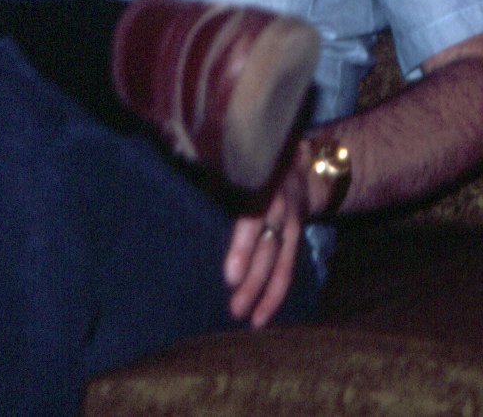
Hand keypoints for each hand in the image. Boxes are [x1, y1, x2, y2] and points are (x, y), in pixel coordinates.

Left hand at [223, 158, 309, 327]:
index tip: (230, 276)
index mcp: (261, 186)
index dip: (244, 249)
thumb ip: (217, 184)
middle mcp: (279, 205)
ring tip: (250, 320)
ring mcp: (291, 222)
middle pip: (267, 247)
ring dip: (266, 293)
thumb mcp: (238, 167)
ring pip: (281, 261)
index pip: (253, 220)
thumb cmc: (251, 166)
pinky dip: (277, 293)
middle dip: (252, 279)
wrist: (302, 164)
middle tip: (234, 308)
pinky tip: (262, 315)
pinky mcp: (297, 235)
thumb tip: (180, 198)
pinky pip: (289, 267)